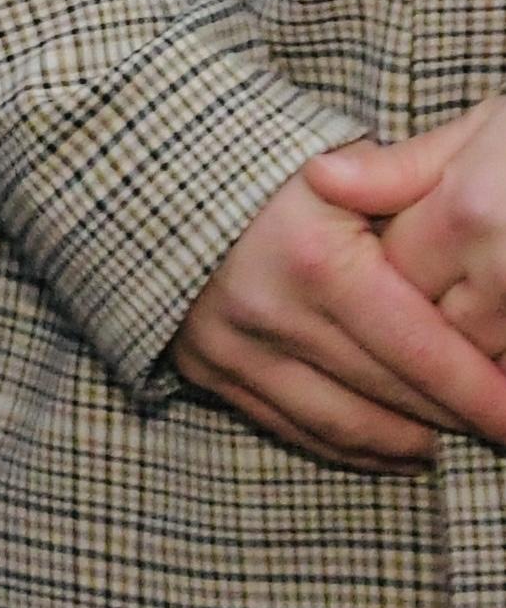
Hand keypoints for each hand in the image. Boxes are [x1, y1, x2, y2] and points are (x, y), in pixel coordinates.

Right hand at [170, 119, 505, 471]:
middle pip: (392, 395)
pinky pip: (291, 427)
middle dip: (459, 418)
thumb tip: (472, 245)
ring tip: (451, 440)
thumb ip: (406, 188)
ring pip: (344, 425)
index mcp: (318, 260)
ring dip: (409, 443)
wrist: (137, 164)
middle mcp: (271, 312)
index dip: (485, 394)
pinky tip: (393, 449)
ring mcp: (232, 346)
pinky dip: (349, 447)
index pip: (426, 351)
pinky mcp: (204, 366)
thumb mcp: (337, 158)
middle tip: (500, 425)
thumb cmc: (258, 157)